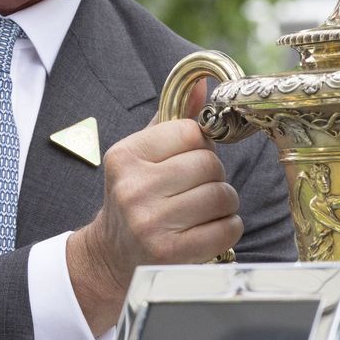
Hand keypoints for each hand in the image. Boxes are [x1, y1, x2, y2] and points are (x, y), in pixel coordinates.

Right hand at [68, 117, 241, 333]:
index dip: (200, 146)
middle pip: (210, 164)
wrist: (112, 255)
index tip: (188, 160)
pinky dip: (227, 227)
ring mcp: (151, 223)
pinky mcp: (171, 252)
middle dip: (214, 175)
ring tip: (203, 210)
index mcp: (125, 157)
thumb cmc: (135, 197)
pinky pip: (228, 228)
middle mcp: (134, 189)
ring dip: (223, 203)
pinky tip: (208, 230)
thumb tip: (201, 84)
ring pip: (222, 195)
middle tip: (197, 188)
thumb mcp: (143, 155)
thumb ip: (172, 120)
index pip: (192, 132)